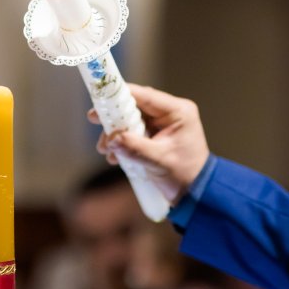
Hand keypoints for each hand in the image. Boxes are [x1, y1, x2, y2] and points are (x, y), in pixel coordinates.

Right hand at [91, 84, 209, 202]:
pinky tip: (114, 157)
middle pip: (134, 106)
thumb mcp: (159, 160)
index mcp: (178, 111)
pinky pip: (132, 132)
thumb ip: (135, 147)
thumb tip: (112, 139)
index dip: (121, 95)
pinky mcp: (154, 136)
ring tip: (105, 149)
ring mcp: (161, 125)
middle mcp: (169, 114)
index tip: (101, 98)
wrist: (194, 193)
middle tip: (94, 120)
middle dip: (115, 118)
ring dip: (115, 133)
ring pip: (130, 120)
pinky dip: (121, 142)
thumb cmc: (185, 175)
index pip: (145, 95)